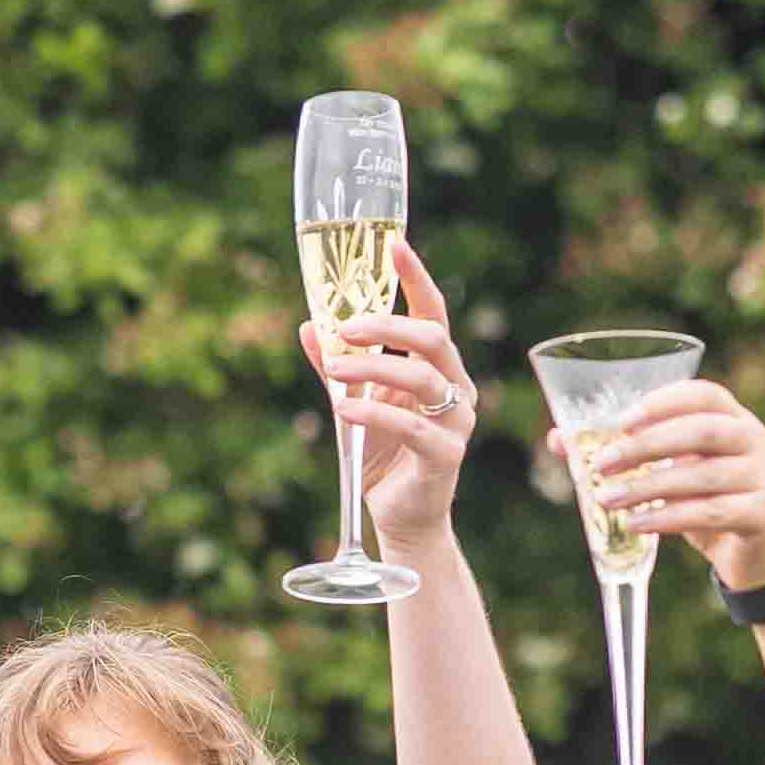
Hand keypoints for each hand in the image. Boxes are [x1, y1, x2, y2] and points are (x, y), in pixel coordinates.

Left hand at [305, 241, 485, 553]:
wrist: (399, 518)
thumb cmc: (381, 456)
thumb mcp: (353, 404)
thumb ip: (336, 368)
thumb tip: (308, 326)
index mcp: (437, 367)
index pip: (432, 311)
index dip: (416, 277)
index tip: (395, 245)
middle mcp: (455, 387)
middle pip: (431, 337)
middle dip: (386, 326)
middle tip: (346, 327)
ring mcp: (457, 421)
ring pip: (421, 378)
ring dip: (371, 368)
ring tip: (333, 370)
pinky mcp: (446, 456)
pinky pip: (411, 427)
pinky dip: (374, 413)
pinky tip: (344, 410)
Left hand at [564, 379, 764, 595]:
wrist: (762, 549)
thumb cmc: (709, 499)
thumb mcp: (673, 472)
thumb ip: (628, 454)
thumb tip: (558, 440)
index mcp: (732, 418)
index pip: (704, 395)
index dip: (664, 402)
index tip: (623, 419)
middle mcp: (753, 439)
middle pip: (701, 432)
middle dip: (646, 446)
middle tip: (601, 464)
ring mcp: (763, 476)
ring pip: (702, 476)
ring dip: (648, 487)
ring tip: (606, 499)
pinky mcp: (763, 513)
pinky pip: (712, 513)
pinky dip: (669, 518)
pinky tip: (636, 524)